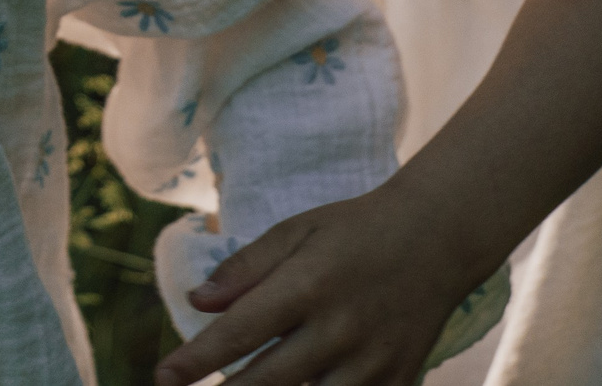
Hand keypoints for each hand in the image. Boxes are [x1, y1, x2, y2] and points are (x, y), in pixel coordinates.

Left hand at [155, 186, 483, 385]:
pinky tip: (296, 385)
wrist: (439, 238)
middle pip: (268, 383)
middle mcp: (340, 330)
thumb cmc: (355, 231)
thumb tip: (196, 301)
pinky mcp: (397, 382)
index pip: (239, 333)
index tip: (162, 377)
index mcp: (308, 285)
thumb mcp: (296, 231)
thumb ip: (244, 268)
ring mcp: (372, 363)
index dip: (196, 361)